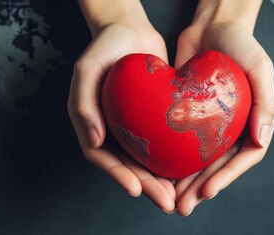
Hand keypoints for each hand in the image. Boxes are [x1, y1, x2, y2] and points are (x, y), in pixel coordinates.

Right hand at [68, 0, 174, 212]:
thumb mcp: (87, 69)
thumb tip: (94, 140)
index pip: (102, 157)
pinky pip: (162, 144)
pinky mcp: (152, 120)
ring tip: (178, 197)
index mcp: (91, 123)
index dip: (118, 175)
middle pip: (127, 166)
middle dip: (146, 186)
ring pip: (146, 161)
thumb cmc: (104, 45)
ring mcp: (132, 127)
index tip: (135, 189)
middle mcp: (111, 130)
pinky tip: (189, 171)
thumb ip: (84, 104)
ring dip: (160, 180)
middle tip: (165, 202)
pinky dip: (173, 159)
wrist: (130, 29)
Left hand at [173, 0, 273, 216]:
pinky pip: (181, 144)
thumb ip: (266, 103)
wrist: (212, 26)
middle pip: (219, 166)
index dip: (226, 177)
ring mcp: (211, 126)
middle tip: (183, 206)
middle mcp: (234, 129)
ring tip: (170, 199)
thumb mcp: (260, 68)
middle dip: (201, 188)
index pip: (243, 158)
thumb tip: (262, 141)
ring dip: (186, 183)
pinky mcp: (189, 118)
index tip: (207, 191)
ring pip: (199, 161)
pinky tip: (158, 173)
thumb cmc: (241, 44)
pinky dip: (172, 160)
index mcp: (255, 123)